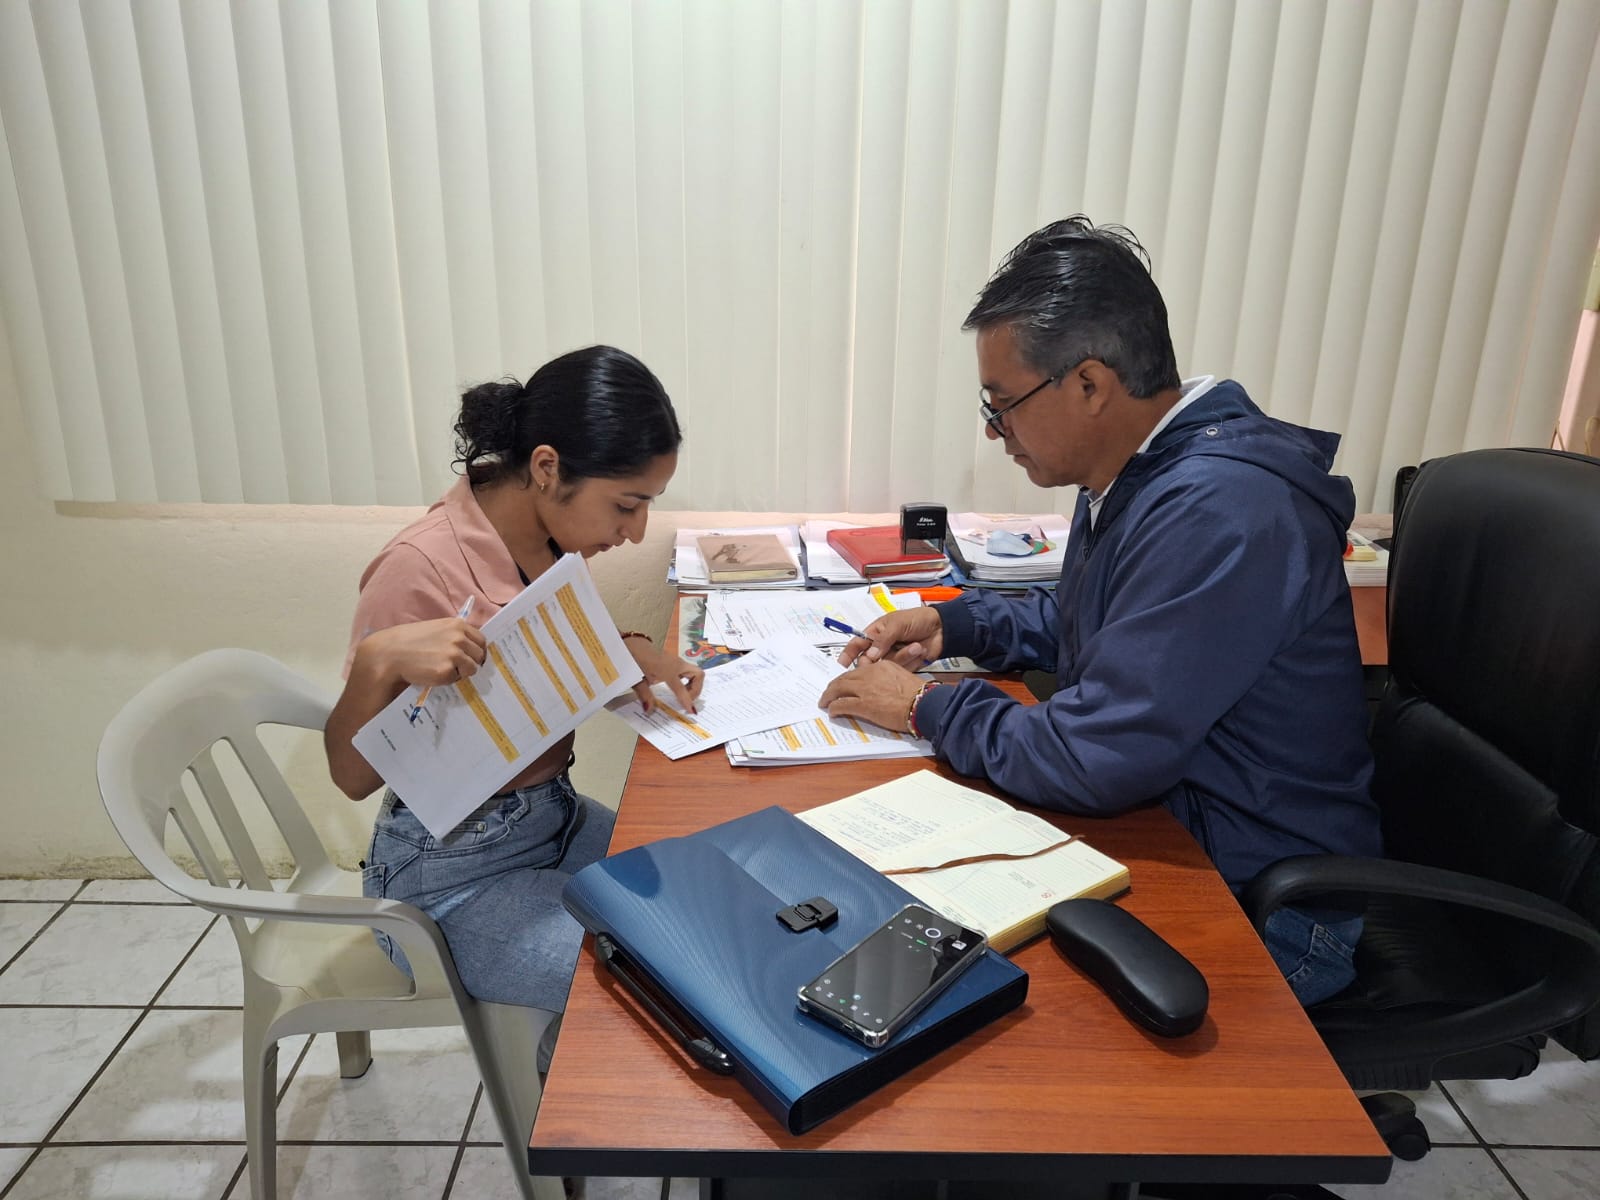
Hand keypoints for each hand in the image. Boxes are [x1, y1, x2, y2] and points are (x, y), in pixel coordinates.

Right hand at [366, 617, 486, 687]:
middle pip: (479, 655)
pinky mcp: (447, 671)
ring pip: (472, 669)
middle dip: (471, 662)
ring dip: (461, 672)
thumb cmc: (411, 641)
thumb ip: (454, 635)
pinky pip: (457, 679)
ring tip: (443, 669)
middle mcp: (459, 638)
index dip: (476, 651)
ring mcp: (454, 655)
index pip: (481, 640)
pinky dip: (448, 680)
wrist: (391, 653)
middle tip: (457, 667)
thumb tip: (470, 647)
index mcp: (457, 625)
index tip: (472, 657)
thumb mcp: (436, 629)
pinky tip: (434, 674)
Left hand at [624, 637, 704, 714]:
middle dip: (696, 690)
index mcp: (668, 670)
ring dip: (693, 685)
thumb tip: (649, 709)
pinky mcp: (675, 661)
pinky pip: (689, 671)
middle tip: (687, 700)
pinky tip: (678, 687)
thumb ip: (645, 695)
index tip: (691, 711)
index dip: (687, 701)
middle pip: (698, 675)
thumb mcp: (637, 680)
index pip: (682, 689)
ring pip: (695, 672)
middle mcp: (676, 664)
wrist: (631, 644)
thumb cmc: (634, 659)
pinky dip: (689, 681)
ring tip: (683, 695)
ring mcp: (677, 661)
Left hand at [818, 659, 924, 732]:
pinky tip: (832, 711)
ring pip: (838, 688)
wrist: (922, 704)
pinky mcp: (863, 704)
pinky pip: (842, 704)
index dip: (848, 677)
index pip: (858, 670)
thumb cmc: (919, 695)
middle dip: (834, 686)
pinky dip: (834, 707)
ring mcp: (865, 689)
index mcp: (881, 666)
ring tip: (825, 702)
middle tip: (828, 692)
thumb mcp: (902, 679)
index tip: (844, 683)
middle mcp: (870, 674)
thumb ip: (889, 680)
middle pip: (844, 677)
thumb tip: (883, 689)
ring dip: (829, 696)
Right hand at [837, 607, 943, 669]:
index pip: (856, 645)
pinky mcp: (904, 667)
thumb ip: (882, 639)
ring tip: (916, 645)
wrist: (942, 628)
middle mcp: (881, 647)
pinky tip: (920, 650)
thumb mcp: (897, 624)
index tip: (841, 665)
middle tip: (885, 658)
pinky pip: (900, 670)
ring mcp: (892, 657)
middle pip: (868, 662)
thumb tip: (870, 656)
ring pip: (886, 667)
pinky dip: (910, 661)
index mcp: (875, 633)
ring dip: (902, 657)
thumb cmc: (917, 619)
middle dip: (876, 662)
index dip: (847, 655)